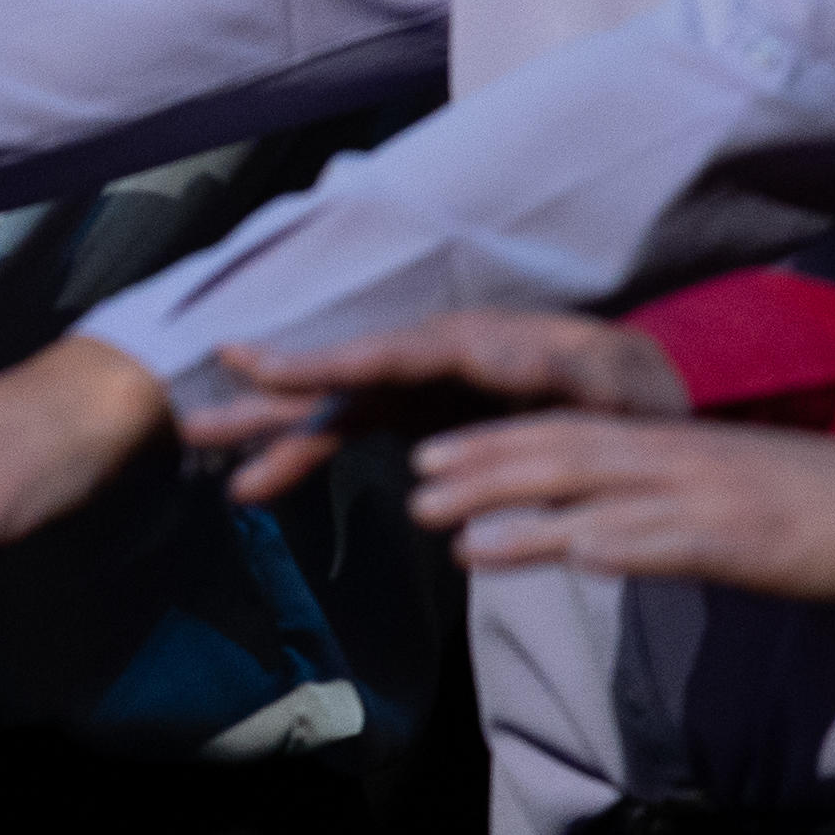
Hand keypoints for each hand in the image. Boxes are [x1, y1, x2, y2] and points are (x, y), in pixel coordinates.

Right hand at [173, 309, 691, 503]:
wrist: (643, 395)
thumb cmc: (631, 392)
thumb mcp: (614, 382)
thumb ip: (566, 370)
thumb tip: (517, 364)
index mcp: (469, 346)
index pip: (382, 355)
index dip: (315, 361)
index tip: (249, 362)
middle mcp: (426, 359)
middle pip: (334, 375)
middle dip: (264, 393)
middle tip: (191, 413)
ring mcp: (416, 389)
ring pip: (327, 408)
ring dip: (266, 430)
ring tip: (202, 451)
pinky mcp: (414, 418)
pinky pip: (346, 435)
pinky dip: (299, 458)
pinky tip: (254, 488)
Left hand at [405, 411, 834, 600]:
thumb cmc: (820, 505)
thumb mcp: (726, 490)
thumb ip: (660, 501)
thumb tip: (598, 531)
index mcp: (671, 442)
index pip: (565, 432)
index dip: (493, 441)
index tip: (431, 457)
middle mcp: (674, 457)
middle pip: (557, 452)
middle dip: (478, 468)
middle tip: (411, 486)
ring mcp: (702, 495)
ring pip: (589, 490)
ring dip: (511, 509)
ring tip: (445, 528)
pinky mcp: (737, 541)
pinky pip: (657, 539)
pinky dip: (599, 542)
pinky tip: (554, 553)